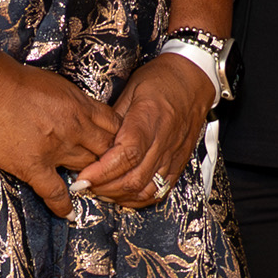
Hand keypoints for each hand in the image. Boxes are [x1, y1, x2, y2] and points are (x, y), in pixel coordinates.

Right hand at [0, 56, 120, 216]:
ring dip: (92, 181)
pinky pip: (54, 191)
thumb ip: (72, 102)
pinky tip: (67, 212)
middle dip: (112, 162)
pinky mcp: (33, 166)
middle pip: (107, 150)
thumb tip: (80, 112)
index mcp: (80, 105)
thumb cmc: (15, 80)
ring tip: (94, 190)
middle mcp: (75, 128)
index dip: (119, 139)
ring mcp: (56, 148)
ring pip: (87, 170)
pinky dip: (63, 204)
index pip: (114, 126)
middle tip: (112, 174)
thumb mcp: (56, 83)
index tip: (118, 148)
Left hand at [73, 51, 215, 207]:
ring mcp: (173, 155)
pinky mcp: (178, 163)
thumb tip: (93, 141)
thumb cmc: (161, 80)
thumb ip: (113, 118)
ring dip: (119, 196)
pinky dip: (138, 199)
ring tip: (100, 190)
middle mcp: (164, 141)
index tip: (83, 176)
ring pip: (146, 189)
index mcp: (150, 118)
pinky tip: (123, 194)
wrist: (194, 79)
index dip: (103, 171)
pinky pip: (160, 190)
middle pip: (134, 178)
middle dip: (104, 187)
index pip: (127, 154)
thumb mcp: (131, 89)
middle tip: (84, 185)